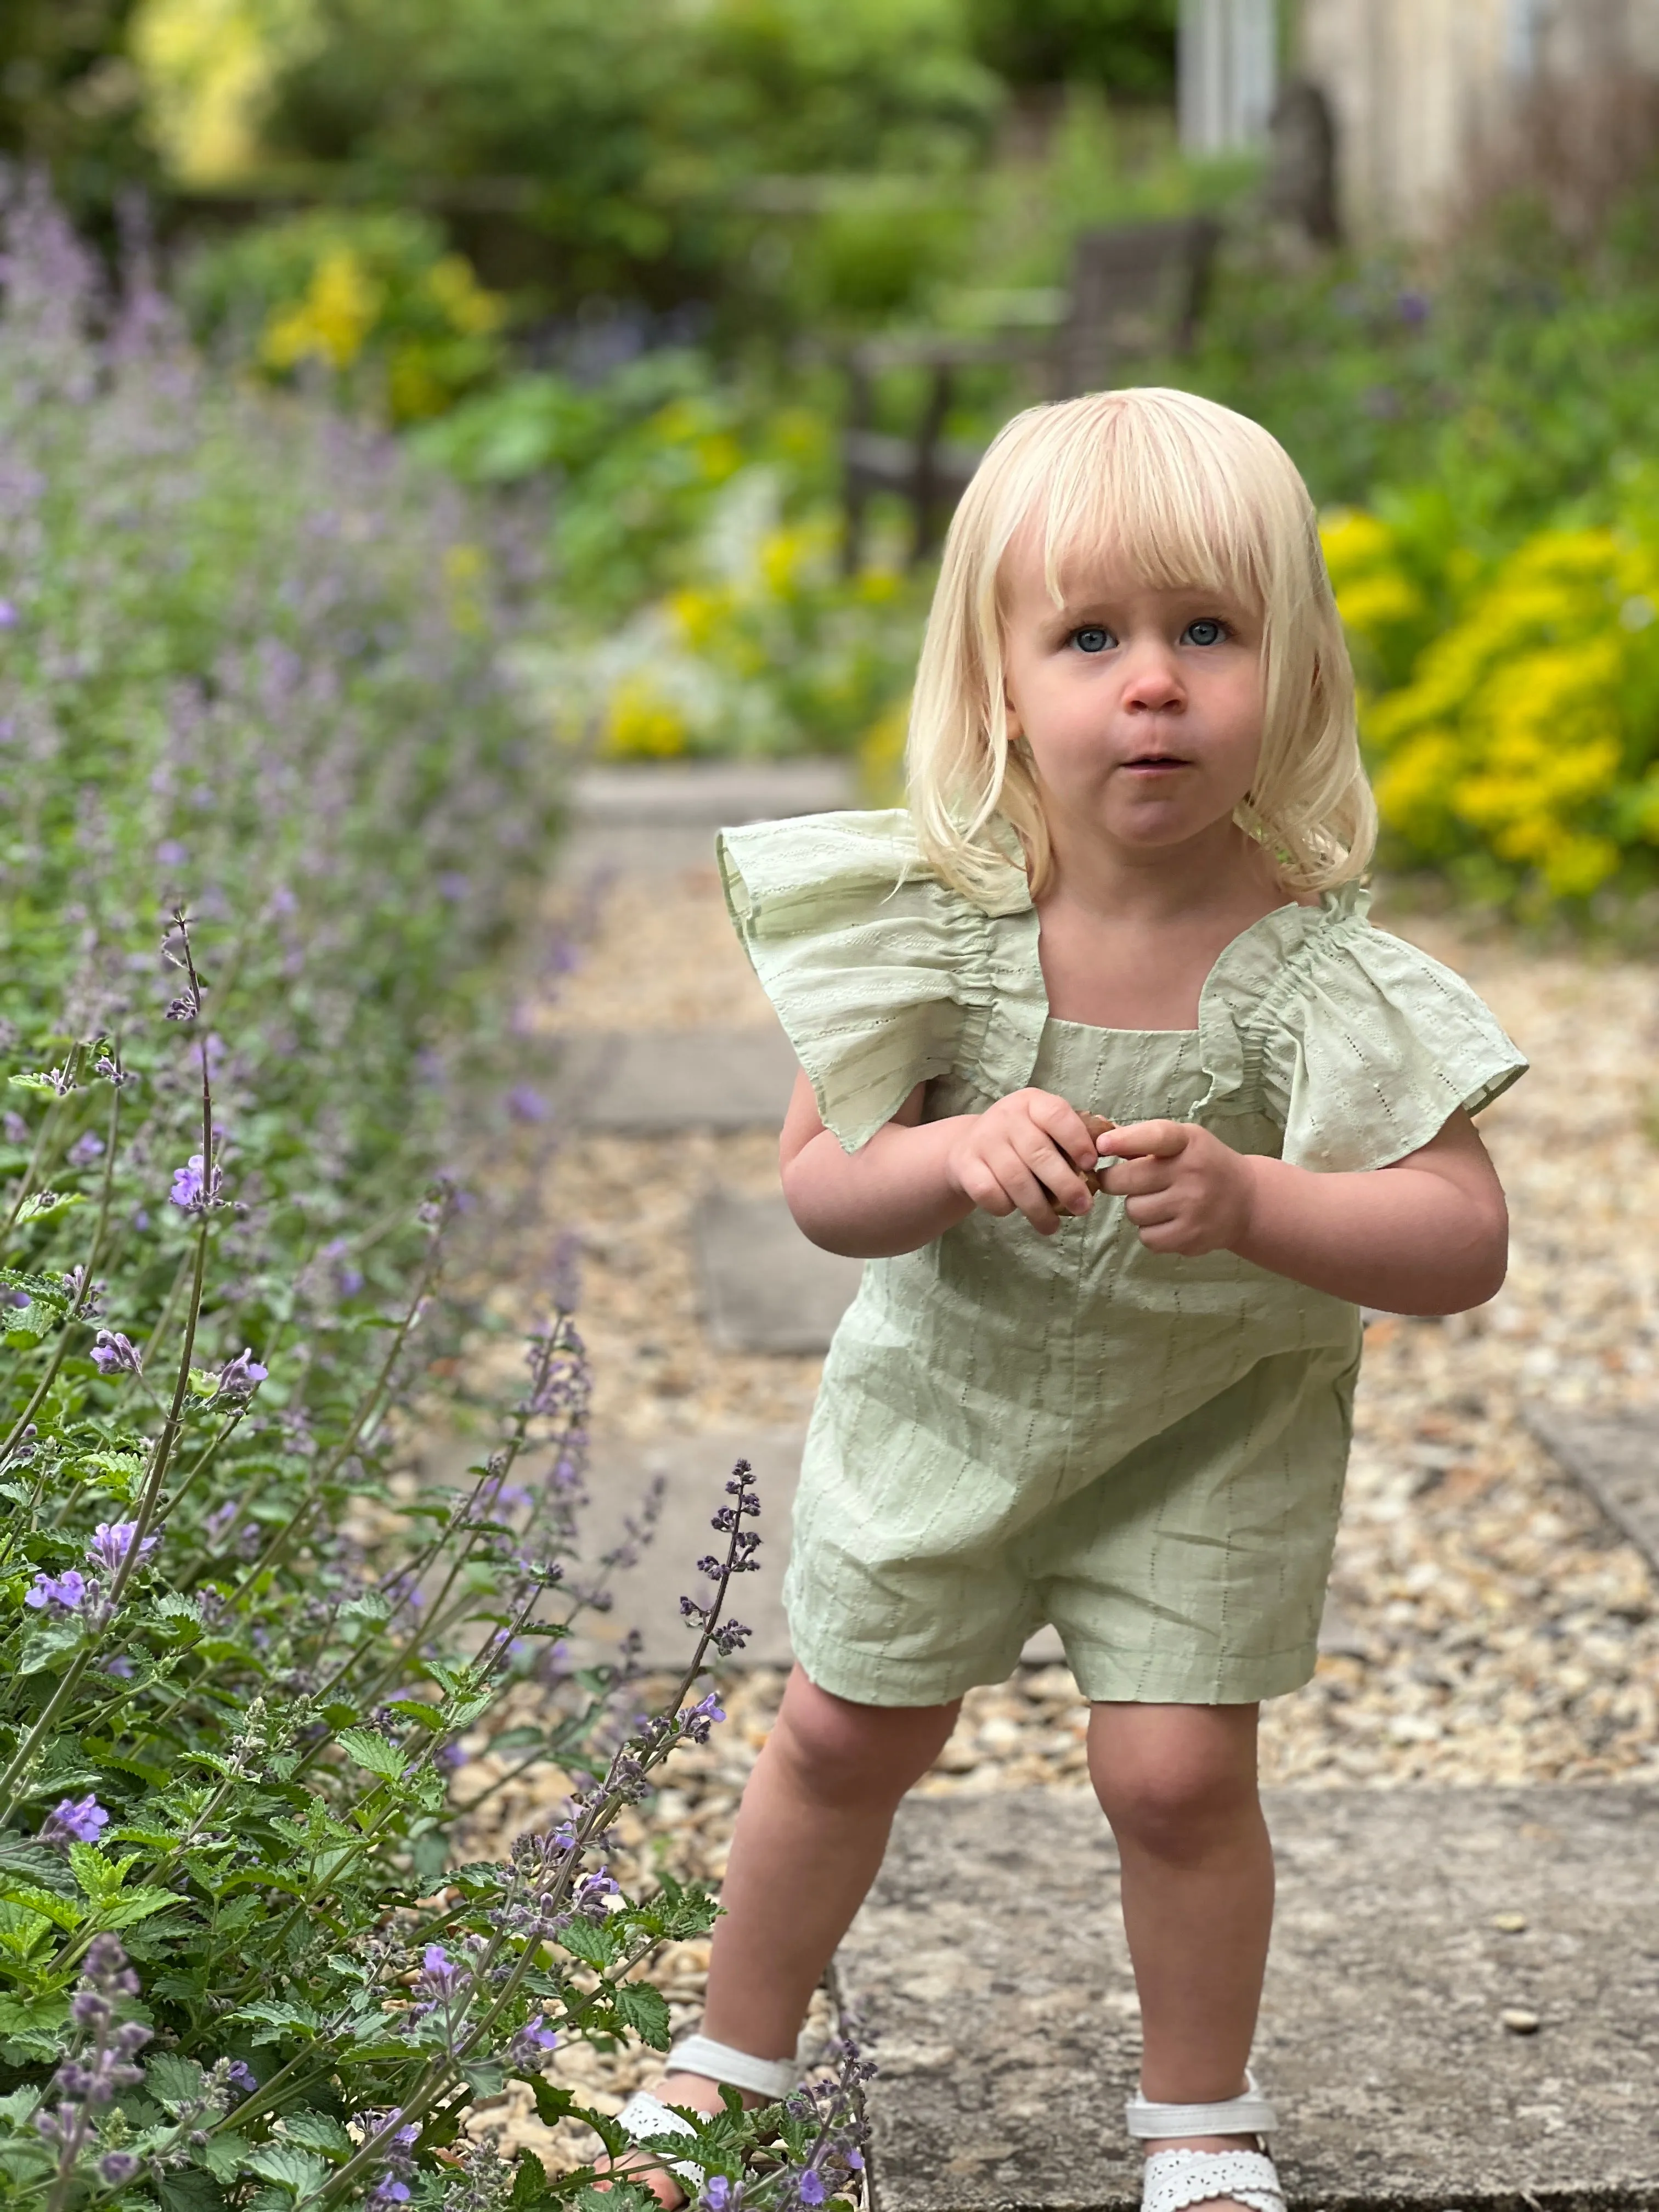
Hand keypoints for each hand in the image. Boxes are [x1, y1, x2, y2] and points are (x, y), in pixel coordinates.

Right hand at [945, 1088, 1099, 1234]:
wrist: (967, 1146)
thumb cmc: (1022, 1139)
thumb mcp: (1046, 1127)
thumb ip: (1077, 1134)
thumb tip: (1118, 1144)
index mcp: (1033, 1103)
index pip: (1057, 1115)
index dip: (1077, 1140)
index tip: (1091, 1165)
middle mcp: (1006, 1117)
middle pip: (1039, 1153)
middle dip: (1065, 1185)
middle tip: (1083, 1208)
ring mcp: (983, 1140)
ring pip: (1015, 1179)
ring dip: (1038, 1208)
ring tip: (1052, 1226)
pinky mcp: (965, 1165)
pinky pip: (989, 1192)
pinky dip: (1005, 1207)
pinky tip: (1014, 1211)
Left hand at [1096, 1120, 1254, 1255]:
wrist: (1246, 1201)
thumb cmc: (1202, 1164)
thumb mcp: (1183, 1141)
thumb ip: (1143, 1140)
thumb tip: (1099, 1143)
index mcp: (1188, 1142)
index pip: (1155, 1137)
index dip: (1124, 1140)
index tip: (1102, 1145)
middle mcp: (1192, 1173)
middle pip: (1126, 1180)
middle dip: (1115, 1181)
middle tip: (1123, 1181)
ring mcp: (1193, 1207)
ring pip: (1133, 1211)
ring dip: (1137, 1207)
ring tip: (1158, 1201)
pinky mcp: (1191, 1236)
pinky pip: (1147, 1237)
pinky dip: (1150, 1231)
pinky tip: (1167, 1221)